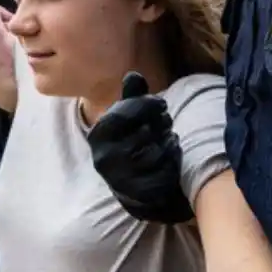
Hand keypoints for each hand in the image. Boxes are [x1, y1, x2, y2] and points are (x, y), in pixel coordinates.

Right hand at [86, 72, 193, 223]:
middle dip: (161, 125)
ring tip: (167, 141)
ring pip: (157, 152)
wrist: (136, 188)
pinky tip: (172, 157)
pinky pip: (166, 172)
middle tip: (165, 125)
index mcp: (98, 136)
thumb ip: (132, 97)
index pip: (122, 114)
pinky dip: (173, 161)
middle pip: (144, 132)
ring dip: (169, 143)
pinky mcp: (139, 196)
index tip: (162, 104)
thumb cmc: (133, 143)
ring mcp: (120, 180)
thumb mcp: (128, 119)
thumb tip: (134, 75)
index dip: (147, 105)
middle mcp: (104, 160)